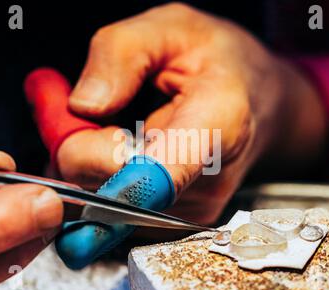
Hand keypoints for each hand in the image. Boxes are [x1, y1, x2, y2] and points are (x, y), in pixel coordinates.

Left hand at [31, 3, 325, 267]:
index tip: (71, 133)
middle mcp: (205, 183)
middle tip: (94, 103)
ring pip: (99, 200)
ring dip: (88, 159)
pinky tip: (124, 146)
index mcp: (216, 125)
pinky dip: (100, 175)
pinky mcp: (173, 222)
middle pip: (103, 185)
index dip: (99, 162)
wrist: (257, 103)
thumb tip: (82, 105)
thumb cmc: (222, 64)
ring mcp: (189, 209)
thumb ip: (122, 53)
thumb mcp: (173, 28)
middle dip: (78, 142)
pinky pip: (110, 207)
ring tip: (118, 122)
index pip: (153, 175)